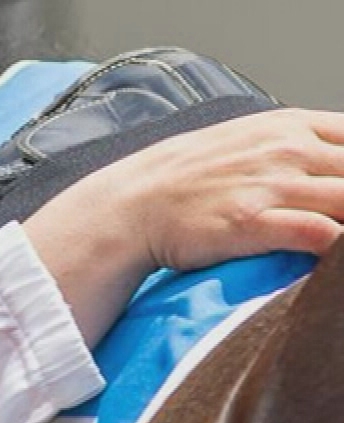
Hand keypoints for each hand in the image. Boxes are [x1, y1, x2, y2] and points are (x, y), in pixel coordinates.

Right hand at [25, 109, 343, 343]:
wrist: (128, 206)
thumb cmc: (185, 181)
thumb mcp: (245, 142)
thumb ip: (293, 147)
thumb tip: (329, 166)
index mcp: (290, 126)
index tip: (341, 194)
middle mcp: (288, 149)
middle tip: (341, 220)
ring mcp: (272, 185)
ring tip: (338, 255)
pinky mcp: (253, 222)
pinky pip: (322, 234)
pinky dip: (336, 250)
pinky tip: (329, 268)